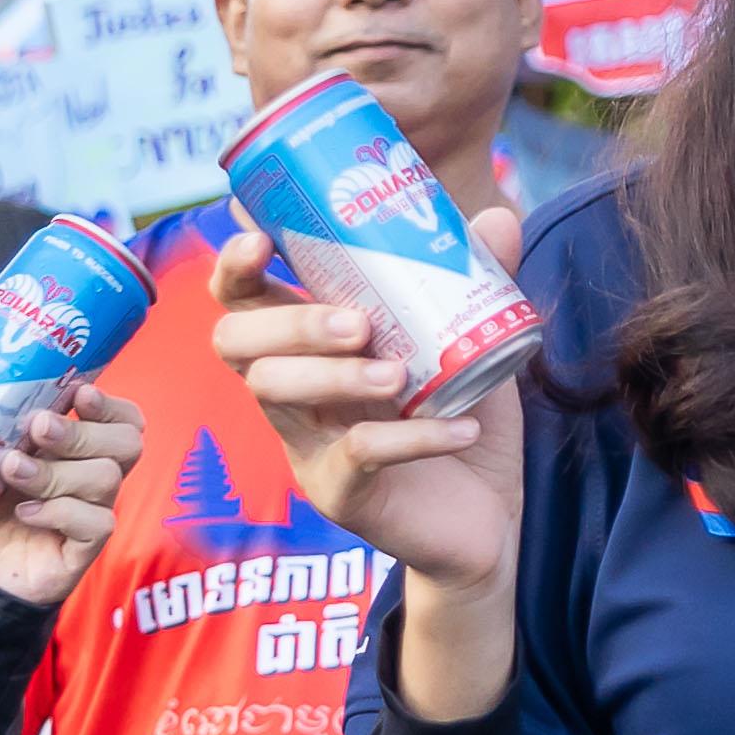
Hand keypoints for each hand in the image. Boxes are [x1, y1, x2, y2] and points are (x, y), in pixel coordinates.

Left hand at [0, 341, 143, 609]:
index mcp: (61, 443)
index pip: (118, 414)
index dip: (110, 401)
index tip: (77, 392)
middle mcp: (79, 474)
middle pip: (128, 441)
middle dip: (85, 430)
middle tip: (36, 429)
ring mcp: (83, 514)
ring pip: (110, 478)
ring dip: (60, 470)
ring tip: (12, 471)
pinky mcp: (77, 552)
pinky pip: (99, 525)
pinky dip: (64, 512)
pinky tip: (26, 514)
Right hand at [212, 216, 526, 594]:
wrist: (490, 515)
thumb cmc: (459, 414)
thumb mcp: (470, 341)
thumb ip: (475, 281)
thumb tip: (498, 219)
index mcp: (310, 343)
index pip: (243, 298)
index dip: (236, 267)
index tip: (261, 240)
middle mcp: (294, 391)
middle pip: (237, 343)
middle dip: (289, 322)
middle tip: (356, 324)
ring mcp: (308, 445)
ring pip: (275, 395)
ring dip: (335, 376)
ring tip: (398, 377)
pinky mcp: (339, 495)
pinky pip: (354, 456)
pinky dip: (412, 438)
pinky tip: (462, 427)